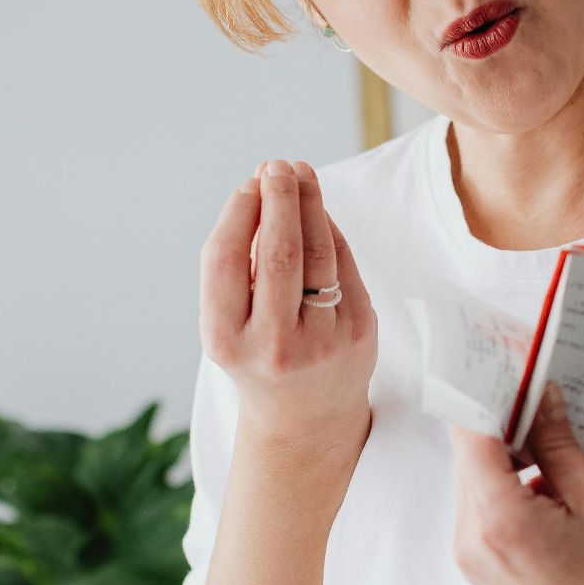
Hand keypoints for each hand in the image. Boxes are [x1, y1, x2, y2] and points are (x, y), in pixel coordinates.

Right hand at [198, 158, 377, 446]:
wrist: (303, 419)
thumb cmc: (257, 354)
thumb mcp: (229, 323)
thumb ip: (239, 266)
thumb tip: (262, 190)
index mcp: (224, 339)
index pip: (225, 259)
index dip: (238, 212)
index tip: (248, 183)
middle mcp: (272, 345)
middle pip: (278, 251)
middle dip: (279, 198)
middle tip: (277, 165)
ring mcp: (320, 342)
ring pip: (319, 254)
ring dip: (310, 204)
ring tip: (301, 174)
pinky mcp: (359, 336)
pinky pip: (344, 267)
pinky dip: (330, 233)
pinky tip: (319, 212)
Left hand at [450, 383, 583, 584]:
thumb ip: (561, 444)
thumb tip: (542, 397)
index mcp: (497, 519)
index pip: (472, 431)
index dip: (490, 391)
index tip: (513, 363)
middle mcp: (471, 539)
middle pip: (473, 453)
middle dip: (506, 419)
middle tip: (543, 389)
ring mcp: (474, 557)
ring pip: (480, 478)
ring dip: (513, 452)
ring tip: (560, 437)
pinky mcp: (485, 567)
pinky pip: (488, 507)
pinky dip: (514, 483)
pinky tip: (556, 475)